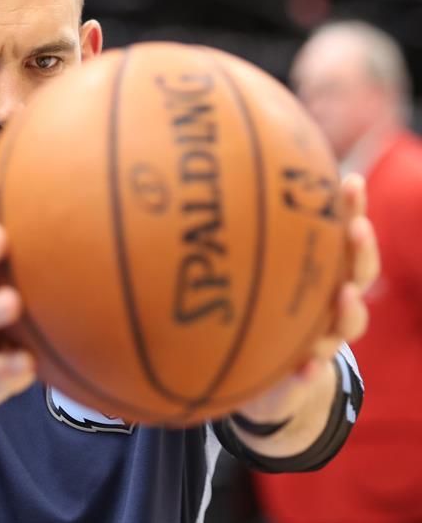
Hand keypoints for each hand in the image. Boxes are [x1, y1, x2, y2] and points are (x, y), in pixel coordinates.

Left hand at [234, 173, 375, 429]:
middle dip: (360, 249)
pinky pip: (312, 376)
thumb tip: (195, 188)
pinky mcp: (305, 374)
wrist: (259, 373)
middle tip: (355, 227)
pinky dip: (310, 373)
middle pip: (359, 273)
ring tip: (342, 295)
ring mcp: (324, 338)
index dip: (351, 208)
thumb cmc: (251, 308)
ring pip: (350, 324)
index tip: (348, 181)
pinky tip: (303, 369)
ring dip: (350, 309)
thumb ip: (234, 239)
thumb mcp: (244, 273)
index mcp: (320, 271)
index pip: (344, 233)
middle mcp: (331, 301)